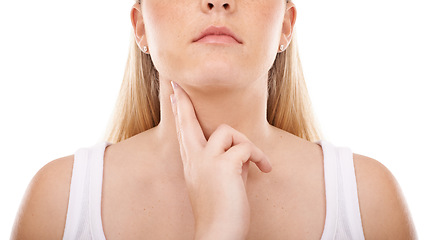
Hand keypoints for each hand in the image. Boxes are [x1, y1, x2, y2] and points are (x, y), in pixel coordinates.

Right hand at [169, 81, 271, 239]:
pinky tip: (264, 169)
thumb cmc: (222, 211)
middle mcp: (194, 159)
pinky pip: (245, 147)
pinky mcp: (222, 165)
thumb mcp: (221, 182)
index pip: (184, 132)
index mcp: (192, 164)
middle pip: (186, 121)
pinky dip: (258, 157)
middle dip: (183, 102)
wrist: (218, 233)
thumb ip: (227, 163)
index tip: (174, 95)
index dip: (180, 112)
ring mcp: (205, 160)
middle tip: (177, 86)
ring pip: (227, 131)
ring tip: (257, 163)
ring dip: (246, 144)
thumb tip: (241, 152)